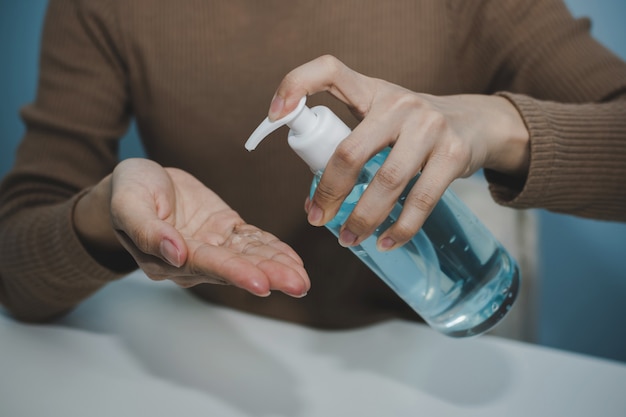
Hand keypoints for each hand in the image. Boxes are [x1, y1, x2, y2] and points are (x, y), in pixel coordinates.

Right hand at [74, 158, 309, 296]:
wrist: (139, 182)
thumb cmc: (127, 192)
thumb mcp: (128, 203)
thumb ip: (147, 230)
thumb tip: (175, 254)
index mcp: (166, 257)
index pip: (206, 265)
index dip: (234, 273)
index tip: (260, 283)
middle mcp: (193, 258)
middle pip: (234, 268)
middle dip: (268, 276)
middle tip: (297, 285)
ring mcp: (212, 245)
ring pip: (248, 257)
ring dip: (277, 267)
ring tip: (302, 278)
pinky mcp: (225, 230)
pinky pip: (252, 241)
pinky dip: (273, 249)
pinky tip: (293, 260)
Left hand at [269, 55, 528, 250]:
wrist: (475, 123)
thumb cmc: (413, 127)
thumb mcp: (380, 116)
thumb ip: (349, 142)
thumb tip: (314, 200)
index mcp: (373, 91)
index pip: (329, 70)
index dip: (296, 84)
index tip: (274, 116)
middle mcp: (400, 103)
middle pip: (351, 151)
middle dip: (329, 192)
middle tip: (317, 218)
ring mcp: (430, 127)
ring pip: (387, 181)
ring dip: (362, 218)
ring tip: (348, 239)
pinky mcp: (453, 154)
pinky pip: (420, 200)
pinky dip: (400, 228)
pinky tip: (385, 242)